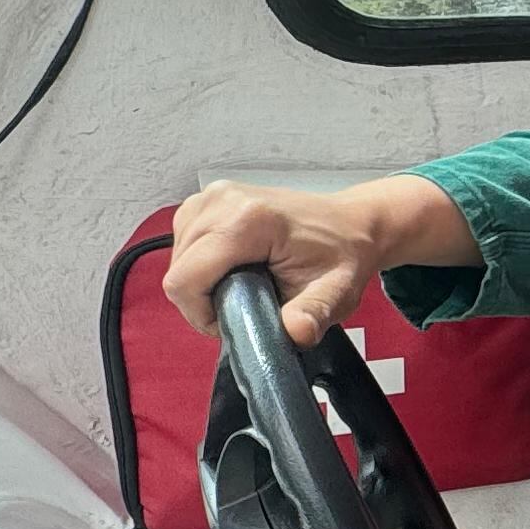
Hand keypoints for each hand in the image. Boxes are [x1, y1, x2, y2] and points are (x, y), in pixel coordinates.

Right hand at [165, 174, 467, 346]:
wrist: (352, 224)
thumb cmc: (342, 256)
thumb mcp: (334, 292)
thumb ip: (311, 315)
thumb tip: (294, 333)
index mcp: (248, 221)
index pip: (185, 280)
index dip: (200, 314)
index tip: (233, 321)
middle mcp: (223, 200)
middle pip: (178, 270)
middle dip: (203, 300)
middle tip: (245, 305)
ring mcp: (213, 194)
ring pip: (177, 257)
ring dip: (202, 281)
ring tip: (243, 285)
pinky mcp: (209, 197)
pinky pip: (184, 240)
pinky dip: (201, 262)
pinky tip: (233, 266)